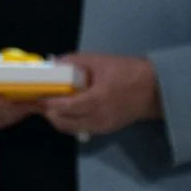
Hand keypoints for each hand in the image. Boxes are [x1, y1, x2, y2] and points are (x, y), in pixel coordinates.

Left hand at [39, 53, 163, 139]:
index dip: (49, 102)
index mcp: (98, 99)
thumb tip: (52, 63)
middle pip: (64, 122)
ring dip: (57, 118)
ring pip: (70, 128)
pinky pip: (80, 128)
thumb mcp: (99, 60)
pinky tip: (66, 109)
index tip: (36, 95)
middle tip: (40, 101)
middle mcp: (99, 117)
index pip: (66, 106)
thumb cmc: (128, 72)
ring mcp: (102, 126)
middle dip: (48, 112)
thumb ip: (74, 61)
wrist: (155, 90)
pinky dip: (69, 121)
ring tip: (50, 105)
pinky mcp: (106, 130)